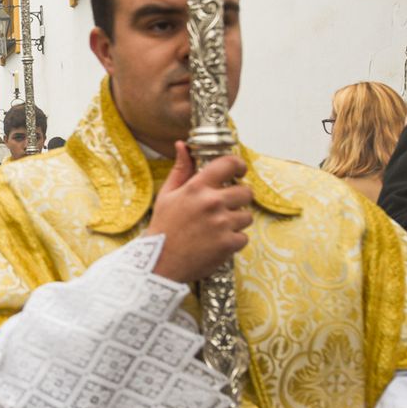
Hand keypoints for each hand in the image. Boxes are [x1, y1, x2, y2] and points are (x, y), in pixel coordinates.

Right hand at [148, 142, 252, 284]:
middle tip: (226, 206)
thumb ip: (180, 169)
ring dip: (236, 221)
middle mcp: (212, 203)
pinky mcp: (228, 244)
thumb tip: (182, 145)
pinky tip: (217, 242)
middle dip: (239, 198)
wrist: (160, 262)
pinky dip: (233, 241)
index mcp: (197, 187)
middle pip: (246, 192)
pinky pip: (244, 237)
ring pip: (247, 216)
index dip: (238, 165)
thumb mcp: (167, 194)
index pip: (228, 164)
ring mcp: (222, 224)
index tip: (239, 170)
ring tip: (218, 228)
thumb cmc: (164, 227)